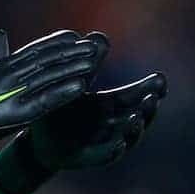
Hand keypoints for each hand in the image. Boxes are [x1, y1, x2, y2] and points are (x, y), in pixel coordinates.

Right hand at [0, 29, 107, 174]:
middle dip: (72, 52)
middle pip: (48, 59)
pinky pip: (47, 100)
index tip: (74, 36)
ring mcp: (16, 92)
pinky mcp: (20, 112)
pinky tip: (80, 87)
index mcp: (5, 65)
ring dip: (73, 68)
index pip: (36, 49)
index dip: (56, 42)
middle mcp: (12, 74)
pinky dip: (64, 93)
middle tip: (93, 46)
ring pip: (51, 76)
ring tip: (93, 62)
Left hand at [25, 71, 166, 169]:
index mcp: (108, 105)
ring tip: (137, 116)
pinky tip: (120, 143)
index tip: (160, 79)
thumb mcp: (70, 83)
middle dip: (148, 108)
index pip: (134, 96)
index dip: (149, 89)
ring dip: (135, 129)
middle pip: (137, 116)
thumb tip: (99, 36)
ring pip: (127, 138)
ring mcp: (102, 141)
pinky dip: (114, 151)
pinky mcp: (88, 157)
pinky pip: (105, 156)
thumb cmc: (55, 108)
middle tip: (153, 97)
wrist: (34, 138)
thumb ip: (87, 63)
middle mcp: (110, 124)